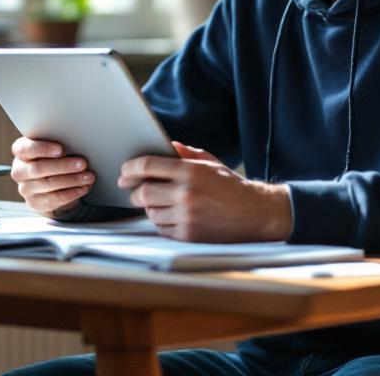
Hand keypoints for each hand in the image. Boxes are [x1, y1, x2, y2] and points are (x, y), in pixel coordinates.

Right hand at [9, 136, 94, 216]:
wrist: (50, 184)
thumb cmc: (54, 159)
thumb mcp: (54, 149)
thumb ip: (58, 146)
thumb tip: (76, 145)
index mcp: (21, 151)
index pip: (25, 148)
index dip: (42, 148)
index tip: (60, 149)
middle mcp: (19, 170)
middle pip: (38, 168)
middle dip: (63, 166)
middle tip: (82, 163)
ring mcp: (25, 188)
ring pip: (47, 184)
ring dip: (71, 180)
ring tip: (88, 177)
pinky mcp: (34, 203)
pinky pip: (53, 199)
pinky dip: (71, 193)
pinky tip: (83, 188)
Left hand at [118, 141, 291, 242]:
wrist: (255, 213)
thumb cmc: (231, 186)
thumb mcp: (210, 163)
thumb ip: (186, 154)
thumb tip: (166, 145)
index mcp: (191, 172)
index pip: (148, 166)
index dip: (131, 168)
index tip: (124, 171)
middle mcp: (186, 194)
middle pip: (143, 193)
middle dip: (133, 192)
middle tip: (132, 190)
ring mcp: (186, 216)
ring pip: (151, 213)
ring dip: (149, 207)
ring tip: (156, 203)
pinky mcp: (188, 235)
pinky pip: (161, 228)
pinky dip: (161, 222)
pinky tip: (169, 216)